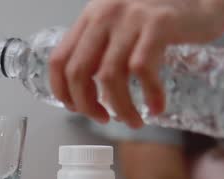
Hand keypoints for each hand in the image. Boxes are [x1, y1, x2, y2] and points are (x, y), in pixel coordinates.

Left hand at [49, 0, 223, 127]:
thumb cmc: (164, 19)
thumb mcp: (123, 24)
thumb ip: (104, 47)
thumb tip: (87, 91)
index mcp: (92, 16)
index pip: (59, 59)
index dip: (61, 91)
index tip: (75, 108)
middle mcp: (105, 13)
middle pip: (78, 71)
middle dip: (87, 105)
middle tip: (103, 119)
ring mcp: (131, 18)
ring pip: (110, 77)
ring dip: (121, 108)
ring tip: (134, 121)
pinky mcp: (158, 24)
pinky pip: (143, 70)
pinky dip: (149, 95)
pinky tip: (156, 107)